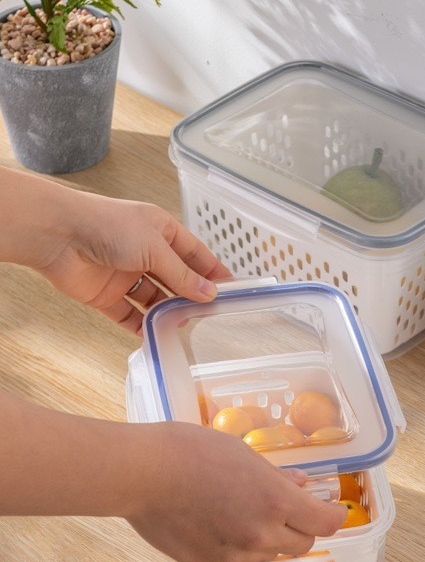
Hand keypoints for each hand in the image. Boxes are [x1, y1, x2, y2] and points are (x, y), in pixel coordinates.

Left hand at [0, 167, 230, 333]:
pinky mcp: (106, 295)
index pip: (194, 253)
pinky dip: (142, 325)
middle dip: (192, 294)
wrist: (57, 235)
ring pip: (155, 298)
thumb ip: (182, 275)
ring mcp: (125, 274)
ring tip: (185, 325)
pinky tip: (156, 335)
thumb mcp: (155, 249)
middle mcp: (144, 251)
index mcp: (160, 230)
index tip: (230, 288)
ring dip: (169, 311)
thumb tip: (208, 294)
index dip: (211, 270)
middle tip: (210, 313)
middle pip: (176, 277)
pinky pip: (129, 314)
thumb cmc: (107, 226)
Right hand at [125, 422, 347, 561]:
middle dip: (303, 528)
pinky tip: (220, 523)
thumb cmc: (193, 451)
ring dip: (272, 539)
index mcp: (274, 501)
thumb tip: (300, 484)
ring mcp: (231, 554)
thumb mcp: (244, 454)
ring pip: (269, 555)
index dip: (335, 517)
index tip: (334, 510)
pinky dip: (238, 545)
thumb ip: (277, 477)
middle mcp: (259, 534)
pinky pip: (236, 559)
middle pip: (302, 544)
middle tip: (292, 510)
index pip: (324, 523)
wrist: (142, 473)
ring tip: (250, 514)